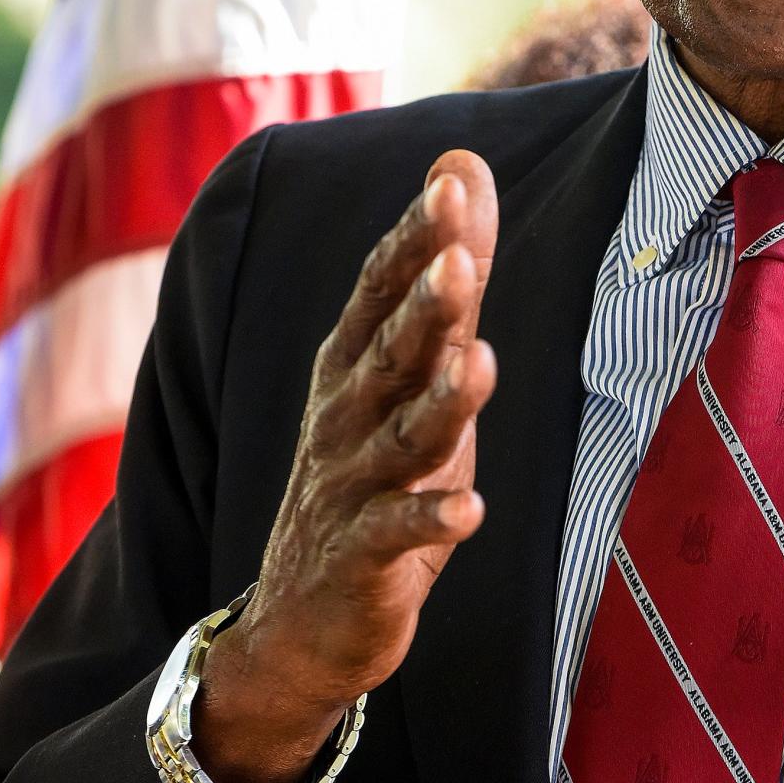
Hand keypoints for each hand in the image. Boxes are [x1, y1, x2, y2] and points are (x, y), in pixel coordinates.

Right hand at [191, 150, 497, 782]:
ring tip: (479, 363)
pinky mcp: (363, 556)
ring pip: (402, 437)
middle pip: (389, 354)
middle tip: (460, 258)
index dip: (414, 238)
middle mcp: (344, 416)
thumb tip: (463, 165)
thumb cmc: (372, 470)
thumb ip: (447, 273)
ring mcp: (350, 486)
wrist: (304, 617)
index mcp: (352, 364)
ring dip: (442, 402)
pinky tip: (470, 511)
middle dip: (424, 305)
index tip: (450, 183)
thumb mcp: (413, 368)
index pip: (379, 289)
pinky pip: (397, 534)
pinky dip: (431, 523)